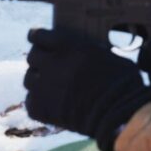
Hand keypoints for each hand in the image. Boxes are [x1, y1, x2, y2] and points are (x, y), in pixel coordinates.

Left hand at [25, 28, 150, 150]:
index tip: (39, 41)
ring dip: (38, 81)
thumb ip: (87, 50)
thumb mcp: (106, 54)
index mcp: (67, 45)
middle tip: (50, 67)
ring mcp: (43, 86)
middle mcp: (51, 63)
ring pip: (29, 79)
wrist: (118, 114)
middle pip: (32, 56)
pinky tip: (53, 105)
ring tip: (51, 87)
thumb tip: (83, 51)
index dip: (38, 38)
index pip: (38, 35)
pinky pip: (31, 102)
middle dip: (40, 60)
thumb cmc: (121, 82)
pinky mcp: (40, 109)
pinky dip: (39, 103)